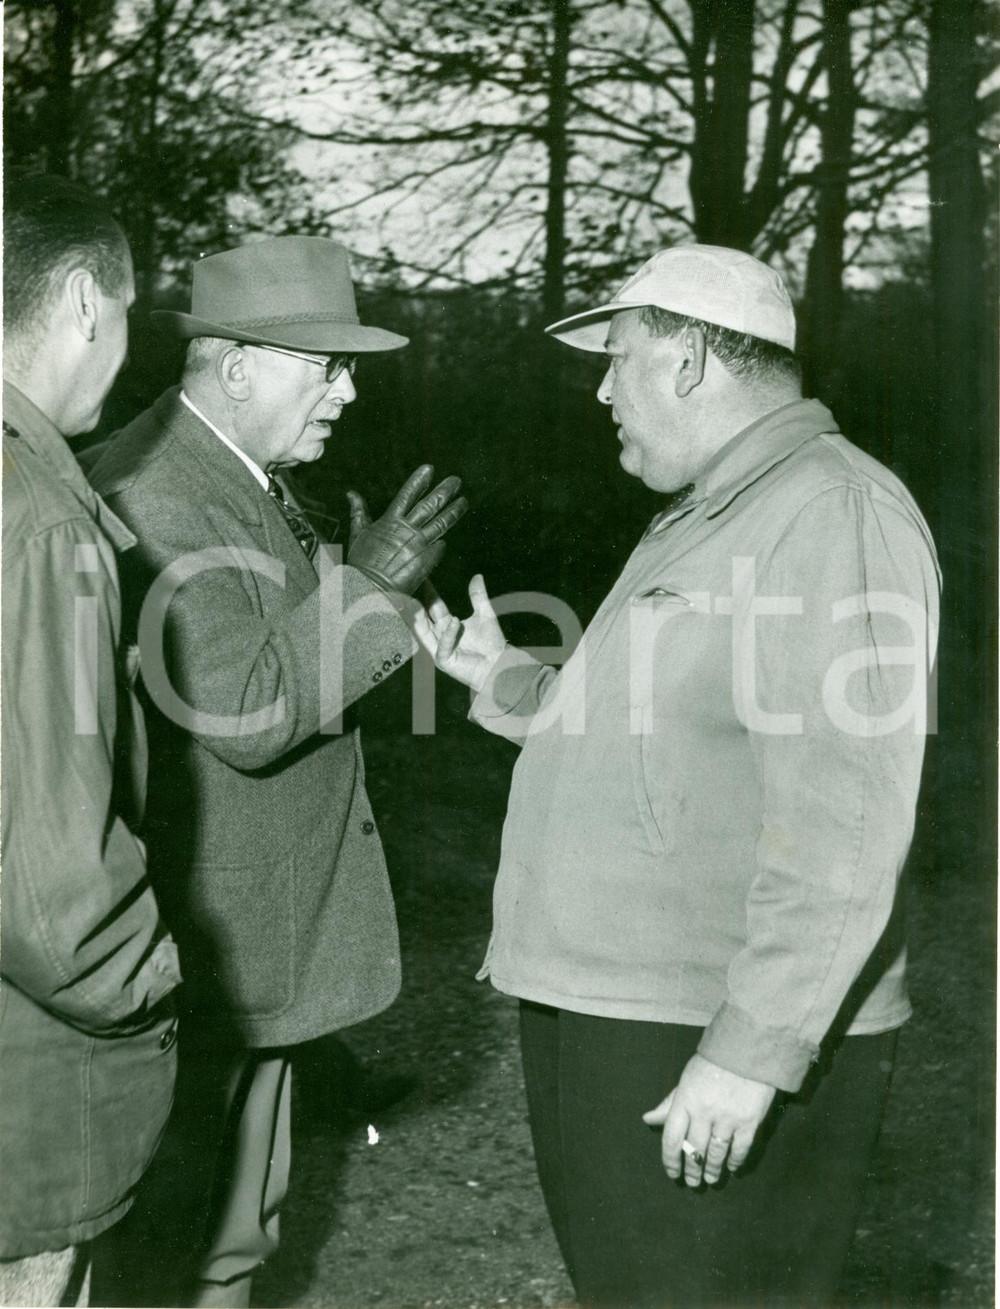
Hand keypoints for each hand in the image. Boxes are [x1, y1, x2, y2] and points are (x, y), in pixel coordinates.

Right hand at [346, 464, 466, 595]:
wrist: (370, 589)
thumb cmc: (361, 564)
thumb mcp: (358, 533)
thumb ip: (359, 512)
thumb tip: (351, 494)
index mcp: (390, 521)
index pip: (408, 495)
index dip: (419, 481)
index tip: (430, 469)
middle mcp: (407, 530)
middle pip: (430, 506)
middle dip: (444, 492)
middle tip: (456, 481)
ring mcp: (419, 545)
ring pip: (440, 524)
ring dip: (453, 512)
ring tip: (463, 502)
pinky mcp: (426, 561)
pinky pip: (438, 548)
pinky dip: (442, 542)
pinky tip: (448, 537)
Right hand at [413, 574, 505, 692]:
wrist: (499, 665)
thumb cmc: (491, 644)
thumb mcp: (485, 614)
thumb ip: (478, 596)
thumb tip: (477, 576)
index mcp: (447, 625)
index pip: (434, 606)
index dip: (429, 593)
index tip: (422, 577)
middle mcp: (440, 636)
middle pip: (424, 618)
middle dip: (416, 604)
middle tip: (409, 589)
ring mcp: (440, 649)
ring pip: (424, 633)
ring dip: (419, 619)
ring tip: (414, 603)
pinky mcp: (445, 661)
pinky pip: (443, 646)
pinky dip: (448, 634)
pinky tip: (454, 621)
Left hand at [642, 1053, 775, 1187]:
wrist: (748, 1047)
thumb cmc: (714, 1062)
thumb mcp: (687, 1078)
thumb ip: (670, 1102)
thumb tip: (648, 1119)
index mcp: (685, 1099)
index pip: (671, 1137)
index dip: (670, 1160)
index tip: (672, 1173)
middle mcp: (704, 1112)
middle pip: (694, 1150)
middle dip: (692, 1170)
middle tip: (693, 1182)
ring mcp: (727, 1118)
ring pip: (716, 1154)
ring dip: (712, 1170)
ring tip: (711, 1179)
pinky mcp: (749, 1121)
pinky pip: (739, 1149)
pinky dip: (735, 1161)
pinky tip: (732, 1167)